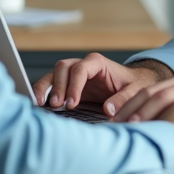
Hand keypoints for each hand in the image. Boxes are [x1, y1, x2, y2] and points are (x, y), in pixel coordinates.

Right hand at [31, 52, 161, 115]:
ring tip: (40, 104)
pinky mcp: (69, 85)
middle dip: (57, 86)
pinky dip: (44, 92)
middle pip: (63, 68)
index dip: (74, 86)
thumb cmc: (133, 85)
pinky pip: (52, 85)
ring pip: (54, 74)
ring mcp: (74, 74)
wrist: (132, 84)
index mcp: (97, 63)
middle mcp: (83, 65)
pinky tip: (39, 104)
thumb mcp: (134, 91)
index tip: (71, 104)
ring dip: (46, 88)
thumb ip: (123, 99)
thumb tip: (108, 110)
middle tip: (56, 105)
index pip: (80, 69)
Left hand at [113, 71, 173, 145]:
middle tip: (116, 131)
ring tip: (134, 138)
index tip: (113, 121)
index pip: (151, 90)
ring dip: (150, 125)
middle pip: (155, 97)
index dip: (129, 106)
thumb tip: (149, 124)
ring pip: (171, 109)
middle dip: (132, 115)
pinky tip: (169, 145)